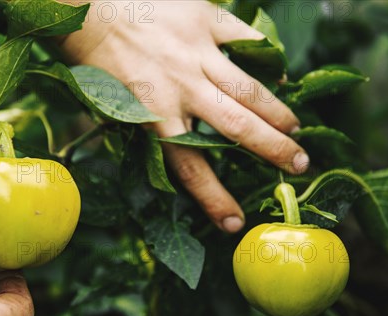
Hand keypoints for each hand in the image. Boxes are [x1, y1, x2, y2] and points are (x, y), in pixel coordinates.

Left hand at [61, 1, 307, 232]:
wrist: (87, 9)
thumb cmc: (95, 62)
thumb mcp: (114, 106)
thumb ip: (151, 128)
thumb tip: (184, 152)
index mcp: (152, 114)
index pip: (191, 168)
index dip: (214, 199)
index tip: (234, 223)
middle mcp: (181, 87)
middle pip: (238, 129)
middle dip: (274, 151)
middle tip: (299, 166)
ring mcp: (196, 52)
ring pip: (250, 89)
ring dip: (278, 114)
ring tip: (295, 131)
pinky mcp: (204, 19)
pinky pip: (246, 40)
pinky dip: (267, 61)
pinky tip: (280, 78)